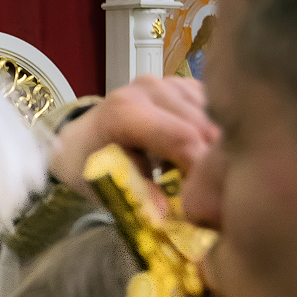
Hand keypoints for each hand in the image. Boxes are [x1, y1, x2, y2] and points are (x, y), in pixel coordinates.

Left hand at [48, 76, 219, 198]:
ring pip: (213, 118)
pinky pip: (212, 111)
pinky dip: (212, 135)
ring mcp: (168, 82)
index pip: (182, 139)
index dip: (201, 170)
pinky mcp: (182, 84)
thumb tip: (168, 214)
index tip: (208, 199)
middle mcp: (149, 88)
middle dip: (212, 163)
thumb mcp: (107, 184)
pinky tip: (199, 152)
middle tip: (212, 192)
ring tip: (201, 173)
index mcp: (125, 111)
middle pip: (203, 128)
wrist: (82, 137)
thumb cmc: (92, 164)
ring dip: (215, 149)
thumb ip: (139, 195)